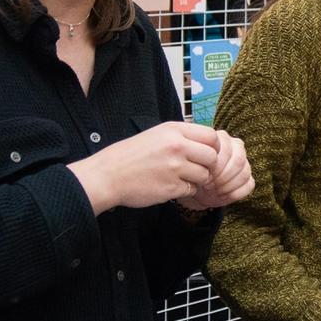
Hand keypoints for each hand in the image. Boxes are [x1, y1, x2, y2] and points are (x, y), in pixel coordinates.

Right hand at [68, 122, 222, 214]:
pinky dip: (185, 191)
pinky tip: (170, 186)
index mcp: (173, 130)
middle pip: (212, 157)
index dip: (213, 147)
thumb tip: (209, 143)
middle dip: (208, 166)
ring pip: (204, 175)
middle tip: (195, 169)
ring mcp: (174, 167)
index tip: (205, 154)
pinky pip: (191, 190)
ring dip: (197, 180)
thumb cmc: (131, 155)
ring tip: (179, 177)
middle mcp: (176, 146)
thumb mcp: (157, 134)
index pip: (212, 136)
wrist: (107, 175)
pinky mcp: (171, 187)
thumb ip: (182, 136)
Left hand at [177, 128, 252, 209]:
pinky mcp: (249, 179)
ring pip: (244, 173)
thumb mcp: (191, 166)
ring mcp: (245, 163)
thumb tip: (207, 171)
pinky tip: (222, 195)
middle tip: (209, 185)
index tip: (204, 177)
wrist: (195, 190)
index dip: (216, 167)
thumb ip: (200, 162)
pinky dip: (234, 193)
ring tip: (214, 191)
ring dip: (227, 186)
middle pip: (238, 161)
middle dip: (222, 177)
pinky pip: (249, 185)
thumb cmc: (193, 174)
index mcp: (223, 139)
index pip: (227, 151)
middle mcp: (237, 147)